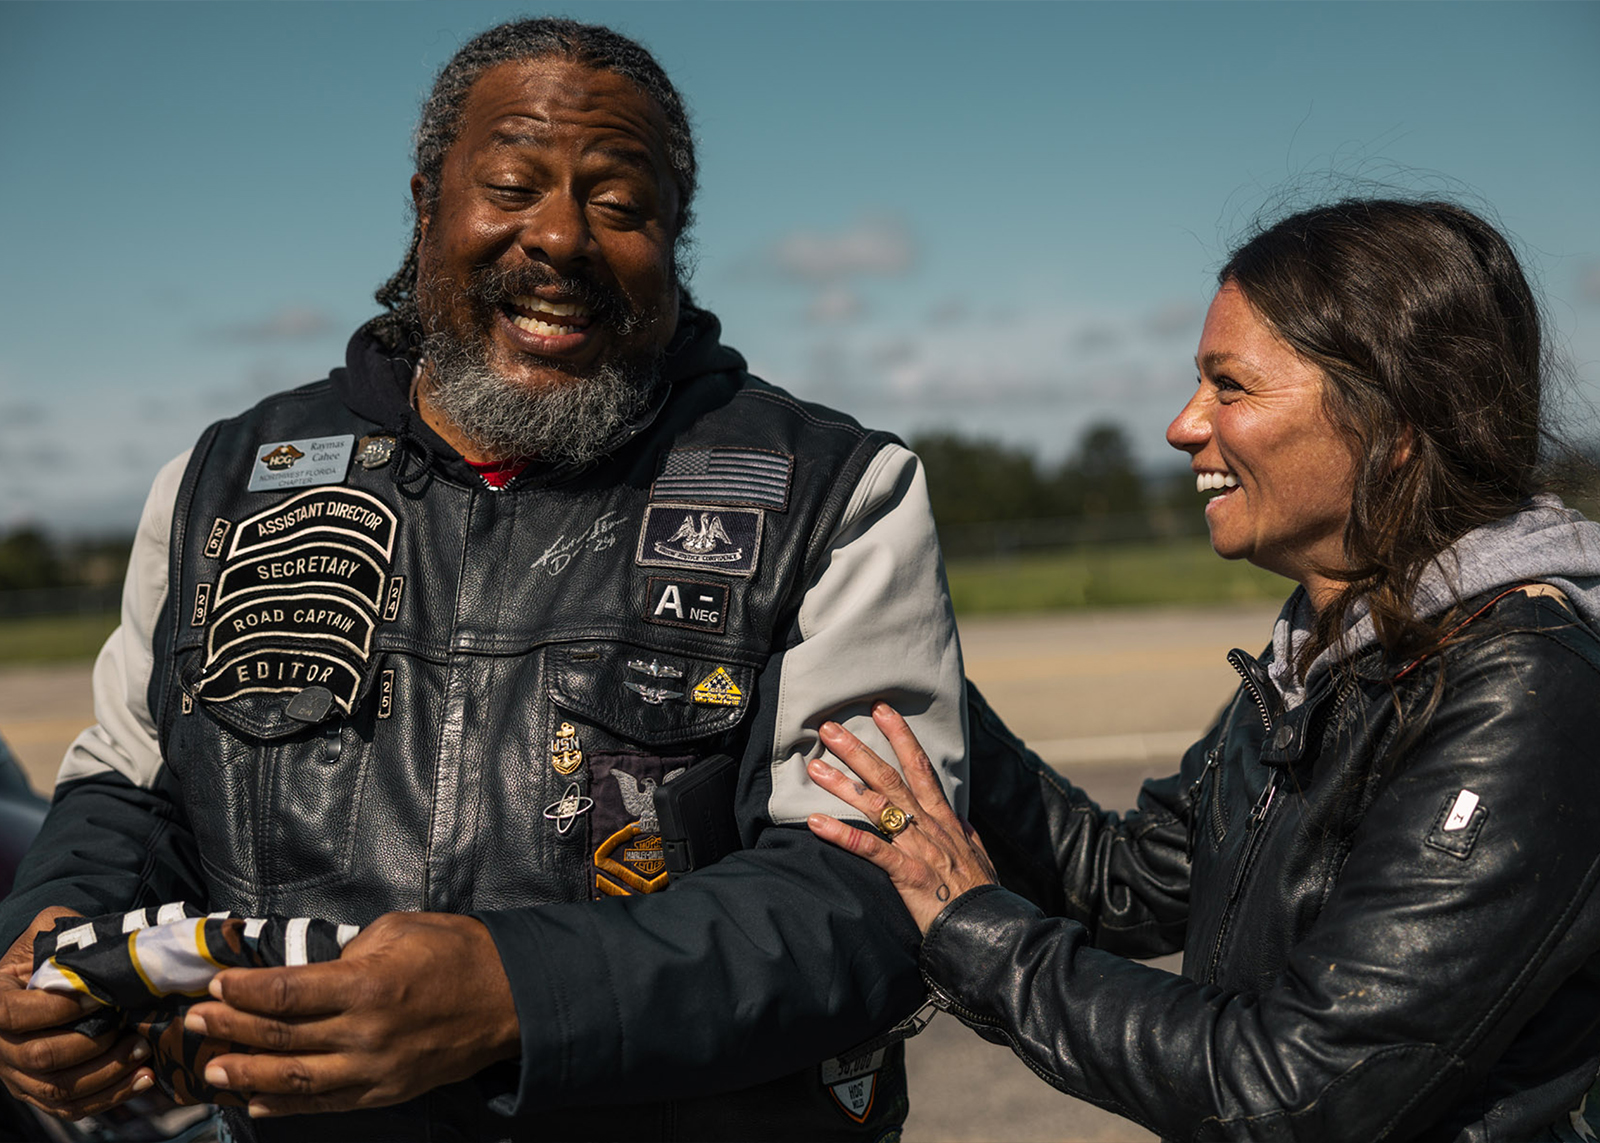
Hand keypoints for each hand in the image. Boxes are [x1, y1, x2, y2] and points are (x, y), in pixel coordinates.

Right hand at [0, 906, 155, 1117]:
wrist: (44, 979)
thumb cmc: (51, 953)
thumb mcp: (50, 932)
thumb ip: (67, 935)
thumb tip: (102, 945)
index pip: (12, 1013)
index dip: (56, 1009)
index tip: (97, 997)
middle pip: (39, 1056)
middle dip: (92, 1044)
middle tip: (129, 1026)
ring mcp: (17, 1075)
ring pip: (57, 1089)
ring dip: (106, 1073)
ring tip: (142, 1050)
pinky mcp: (40, 1093)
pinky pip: (71, 1108)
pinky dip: (110, 1096)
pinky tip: (143, 1077)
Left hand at [184, 910, 517, 1117]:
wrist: (510, 999)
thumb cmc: (457, 952)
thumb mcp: (401, 928)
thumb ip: (350, 950)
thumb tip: (313, 967)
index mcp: (368, 986)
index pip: (287, 993)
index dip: (244, 990)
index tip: (215, 982)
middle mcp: (366, 1034)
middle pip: (281, 1039)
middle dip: (231, 1030)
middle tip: (195, 1021)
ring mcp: (375, 1071)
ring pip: (295, 1081)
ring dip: (246, 1076)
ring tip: (210, 1069)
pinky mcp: (385, 1092)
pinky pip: (326, 1105)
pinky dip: (285, 1105)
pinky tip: (254, 1100)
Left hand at [806, 703, 997, 932]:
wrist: (990, 929)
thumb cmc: (981, 895)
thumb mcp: (977, 856)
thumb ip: (963, 834)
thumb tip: (959, 818)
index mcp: (944, 819)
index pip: (920, 766)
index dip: (901, 736)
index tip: (881, 709)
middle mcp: (930, 826)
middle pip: (891, 778)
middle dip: (859, 750)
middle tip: (830, 727)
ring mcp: (919, 848)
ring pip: (877, 807)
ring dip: (843, 785)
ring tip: (814, 767)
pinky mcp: (908, 875)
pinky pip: (871, 849)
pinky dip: (842, 835)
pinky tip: (816, 822)